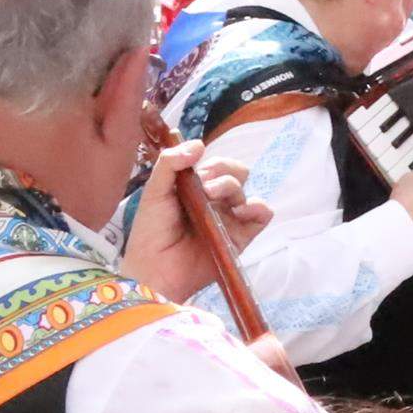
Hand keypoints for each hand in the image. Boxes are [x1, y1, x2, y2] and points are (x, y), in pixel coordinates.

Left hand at [117, 142, 272, 304]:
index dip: (212, 164)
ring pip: (246, 192)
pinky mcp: (240, 238)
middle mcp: (215, 201)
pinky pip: (262, 215)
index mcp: (196, 188)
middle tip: (207, 189)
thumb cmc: (150, 231)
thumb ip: (170, 163)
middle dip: (225, 175)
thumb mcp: (154, 191)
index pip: (216, 165)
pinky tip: (242, 211)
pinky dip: (259, 208)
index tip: (200, 171)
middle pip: (236, 174)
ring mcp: (228, 219)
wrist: (154, 269)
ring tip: (214, 201)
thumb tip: (199, 144)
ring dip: (233, 190)